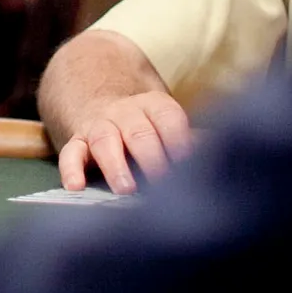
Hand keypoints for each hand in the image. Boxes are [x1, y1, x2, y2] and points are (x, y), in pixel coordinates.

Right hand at [58, 92, 191, 193]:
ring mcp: (98, 125)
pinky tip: (76, 186)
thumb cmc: (147, 127)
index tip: (189, 164)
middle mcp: (124, 112)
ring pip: (104, 140)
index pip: (168, 117)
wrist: (101, 103)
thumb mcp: (168, 125)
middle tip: (163, 182)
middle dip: (151, 157)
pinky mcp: (76, 141)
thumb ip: (190, 140)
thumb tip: (221, 154)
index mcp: (153, 106)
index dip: (179, 139)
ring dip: (115, 165)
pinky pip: (70, 152)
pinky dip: (70, 169)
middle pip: (138, 131)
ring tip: (126, 189)